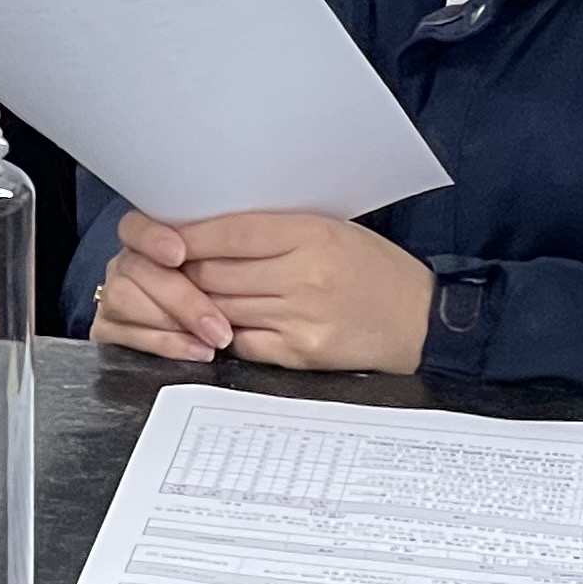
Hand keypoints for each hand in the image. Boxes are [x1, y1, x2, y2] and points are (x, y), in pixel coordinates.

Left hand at [97, 209, 434, 374]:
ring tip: (183, 294)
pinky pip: (244, 342)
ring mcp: (302, 319)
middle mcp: (304, 276)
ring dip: (198, 303)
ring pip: (224, 308)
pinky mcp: (302, 354)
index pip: (230, 231)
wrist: (421, 319)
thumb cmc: (373, 267)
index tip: (161, 235)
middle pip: (218, 272)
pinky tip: (218, 323)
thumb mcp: (330, 228)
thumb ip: (275, 229)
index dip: (187, 235)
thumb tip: (210, 231)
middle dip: (184, 270)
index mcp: (310, 234)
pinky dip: (225, 332)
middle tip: (162, 266)